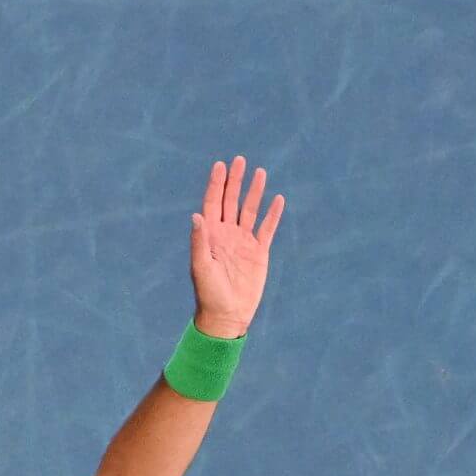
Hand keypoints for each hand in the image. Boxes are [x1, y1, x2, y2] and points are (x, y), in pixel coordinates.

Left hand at [189, 156, 284, 339]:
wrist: (227, 316)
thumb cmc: (209, 294)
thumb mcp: (201, 267)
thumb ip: (200, 241)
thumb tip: (197, 215)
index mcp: (210, 235)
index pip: (213, 203)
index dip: (217, 184)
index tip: (221, 165)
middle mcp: (226, 235)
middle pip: (231, 201)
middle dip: (235, 181)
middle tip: (240, 160)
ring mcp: (243, 242)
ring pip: (249, 211)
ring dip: (254, 192)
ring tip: (260, 172)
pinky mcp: (259, 253)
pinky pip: (266, 229)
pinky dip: (272, 215)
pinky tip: (277, 199)